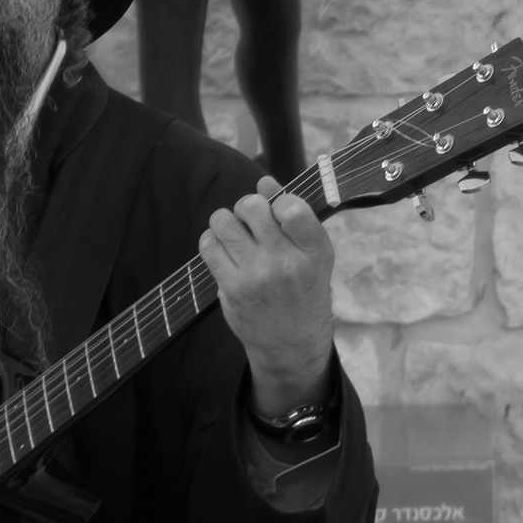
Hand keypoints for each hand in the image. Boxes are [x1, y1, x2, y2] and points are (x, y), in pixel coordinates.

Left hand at [205, 177, 336, 416]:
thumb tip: (263, 182)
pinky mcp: (231, 287)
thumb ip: (293, 215)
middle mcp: (286, 262)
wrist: (291, 340)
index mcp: (314, 251)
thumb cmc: (304, 288)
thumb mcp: (313, 254)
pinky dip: (212, 240)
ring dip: (226, 221)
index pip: (291, 207)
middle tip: (251, 220)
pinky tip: (224, 249)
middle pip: (251, 207)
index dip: (278, 200)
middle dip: (247, 207)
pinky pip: (208, 245)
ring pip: (223, 222)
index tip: (278, 211)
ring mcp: (256, 276)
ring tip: (235, 233)